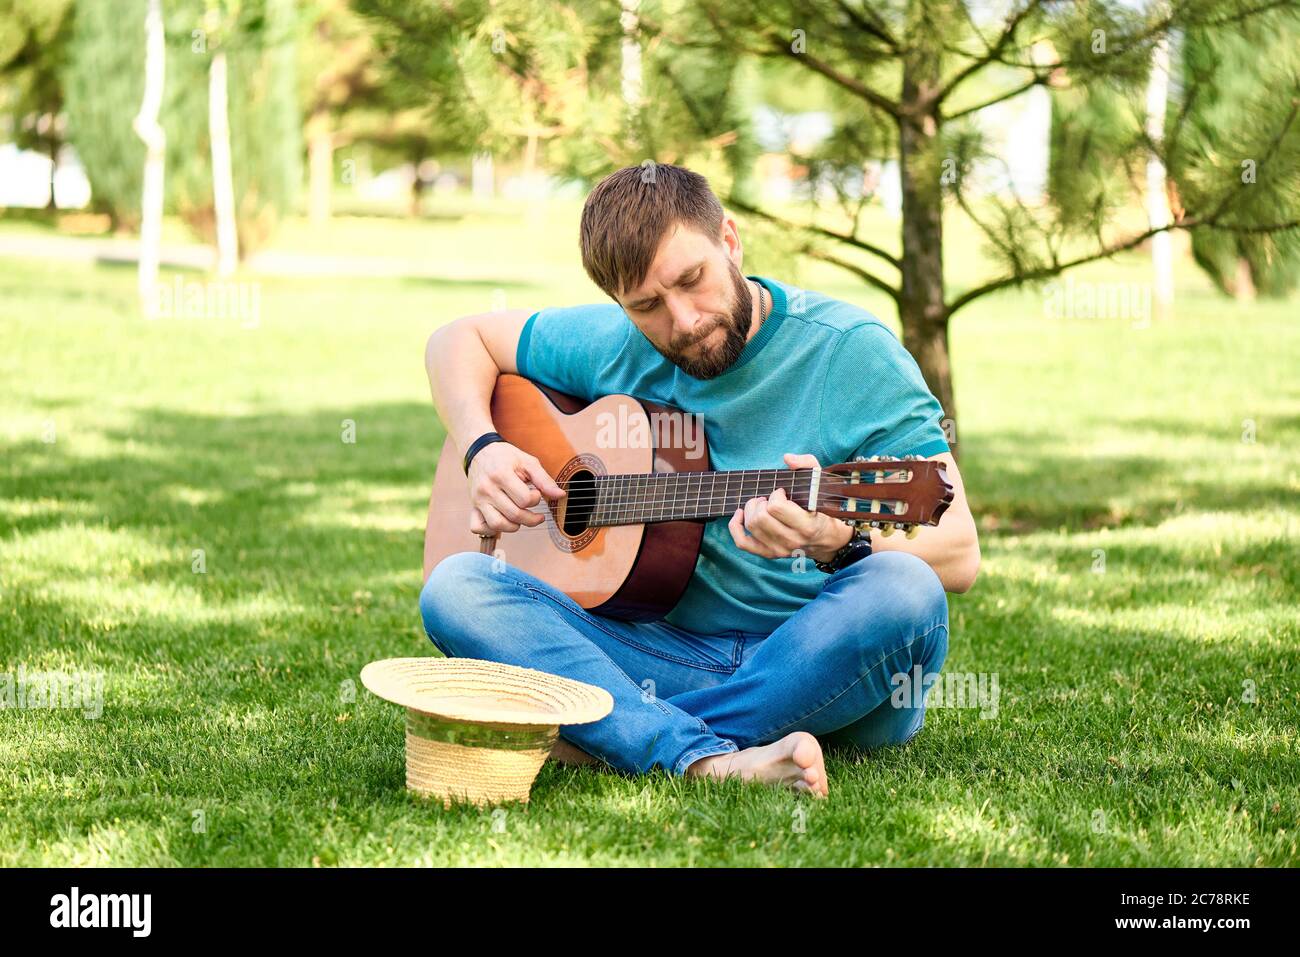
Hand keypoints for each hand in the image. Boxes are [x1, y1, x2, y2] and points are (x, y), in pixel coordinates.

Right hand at [466, 441, 565, 535]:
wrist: (480, 451)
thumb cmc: (506, 457)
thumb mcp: (527, 462)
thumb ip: (544, 480)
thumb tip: (560, 496)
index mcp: (501, 475)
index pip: (524, 500)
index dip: (536, 499)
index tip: (536, 493)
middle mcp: (487, 489)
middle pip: (514, 515)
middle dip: (531, 518)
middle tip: (538, 515)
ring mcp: (478, 499)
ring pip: (497, 525)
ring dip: (514, 526)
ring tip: (521, 519)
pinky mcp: (473, 506)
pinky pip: (477, 527)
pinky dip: (491, 530)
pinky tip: (503, 521)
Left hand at [727, 453, 852, 562]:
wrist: (826, 538)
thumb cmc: (821, 508)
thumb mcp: (820, 482)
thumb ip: (807, 465)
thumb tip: (787, 458)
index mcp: (806, 525)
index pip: (777, 507)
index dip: (776, 495)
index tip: (782, 492)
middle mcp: (791, 540)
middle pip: (760, 518)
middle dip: (761, 502)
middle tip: (769, 499)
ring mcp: (779, 549)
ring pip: (751, 526)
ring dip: (751, 510)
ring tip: (761, 505)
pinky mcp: (769, 553)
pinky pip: (743, 542)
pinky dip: (735, 527)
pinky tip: (740, 514)